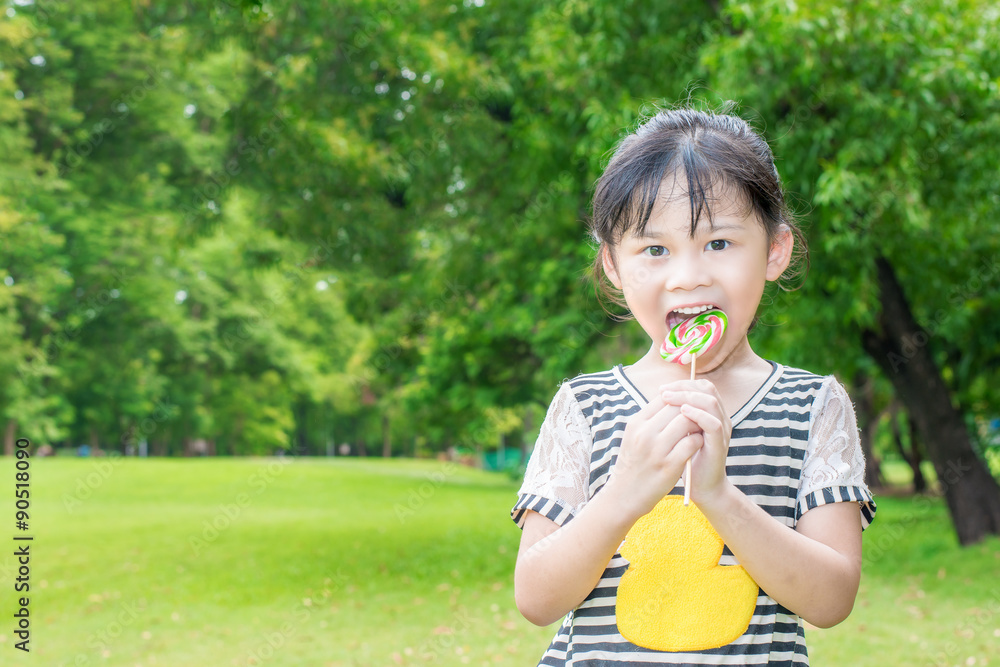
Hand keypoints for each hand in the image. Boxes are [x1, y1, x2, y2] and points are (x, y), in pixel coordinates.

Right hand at [606, 395, 704, 521]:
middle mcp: (645, 434)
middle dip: (691, 409)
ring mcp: (657, 450)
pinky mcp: (669, 465)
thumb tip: (669, 400)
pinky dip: (698, 440)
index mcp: (636, 423)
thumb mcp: (633, 437)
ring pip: (687, 422)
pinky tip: (697, 444)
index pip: (663, 398)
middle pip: (677, 407)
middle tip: (698, 416)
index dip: (679, 399)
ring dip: (697, 423)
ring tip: (698, 429)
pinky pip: (692, 443)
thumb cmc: (632, 464)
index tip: (686, 406)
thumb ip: (649, 420)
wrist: (624, 495)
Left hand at [658, 379, 731, 503]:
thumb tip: (660, 397)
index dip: (682, 384)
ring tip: (668, 399)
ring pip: (711, 402)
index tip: (662, 389)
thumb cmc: (687, 459)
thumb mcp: (680, 433)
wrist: (702, 487)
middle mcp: (720, 418)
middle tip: (663, 392)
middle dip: (683, 387)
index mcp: (711, 413)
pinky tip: (682, 413)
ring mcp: (722, 430)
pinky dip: (697, 415)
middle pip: (707, 389)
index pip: (701, 386)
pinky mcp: (719, 444)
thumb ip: (676, 416)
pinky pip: (713, 423)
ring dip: (687, 397)